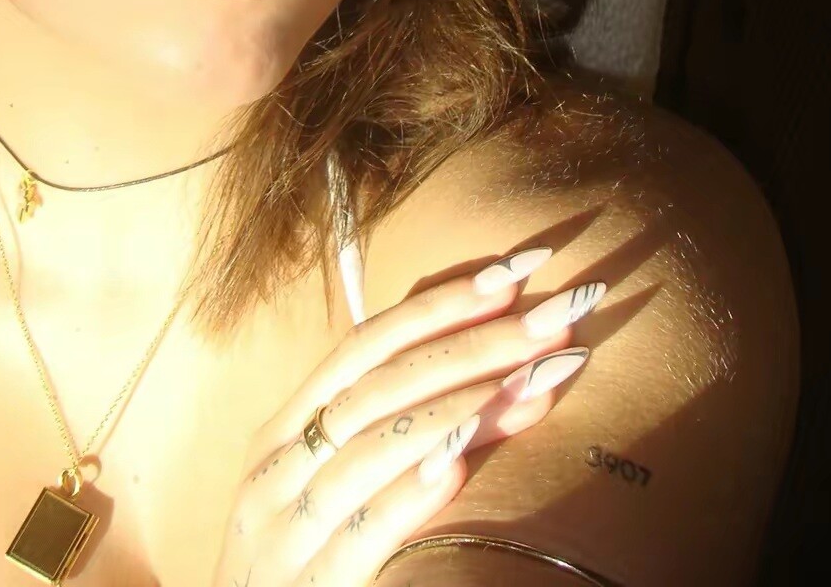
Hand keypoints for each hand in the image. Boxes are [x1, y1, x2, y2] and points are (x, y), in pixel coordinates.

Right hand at [208, 246, 601, 585]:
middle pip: (383, 385)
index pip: (364, 345)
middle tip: (553, 320)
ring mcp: (287, 530)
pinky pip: (366, 531)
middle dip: (473, 344)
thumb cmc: (293, 564)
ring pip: (378, 445)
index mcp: (281, 432)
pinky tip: (464, 464)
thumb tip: (465, 362)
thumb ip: (366, 430)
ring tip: (541, 381)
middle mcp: (277, 470)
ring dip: (467, 407)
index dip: (437, 305)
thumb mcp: (312, 485)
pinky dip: (413, 493)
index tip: (511, 273)